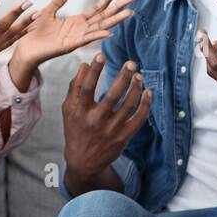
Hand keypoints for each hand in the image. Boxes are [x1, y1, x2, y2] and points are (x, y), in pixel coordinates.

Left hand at [9, 0, 135, 87]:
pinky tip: (110, 33)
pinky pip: (87, 40)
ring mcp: (78, 38)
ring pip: (101, 27)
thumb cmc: (36, 33)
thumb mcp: (48, 11)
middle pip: (104, 17)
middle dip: (118, 7)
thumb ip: (59, 0)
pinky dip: (98, 36)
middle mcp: (81, 30)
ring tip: (130, 12)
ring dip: (115, 21)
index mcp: (77, 22)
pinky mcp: (70, 45)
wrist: (26, 48)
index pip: (97, 9)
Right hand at [62, 54, 151, 190]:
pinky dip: (146, 104)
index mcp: (80, 112)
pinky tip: (148, 92)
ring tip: (138, 76)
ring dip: (136, 88)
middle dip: (123, 76)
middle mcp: (96, 120)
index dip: (94, 70)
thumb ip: (74, 87)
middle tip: (131, 63)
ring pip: (129, 105)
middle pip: (112, 94)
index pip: (87, 87)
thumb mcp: (68, 110)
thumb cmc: (75, 130)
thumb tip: (85, 65)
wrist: (84, 161)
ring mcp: (111, 129)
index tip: (101, 55)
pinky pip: (139, 118)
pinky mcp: (123, 137)